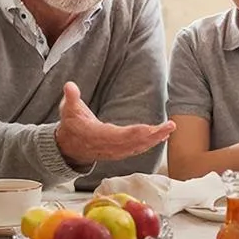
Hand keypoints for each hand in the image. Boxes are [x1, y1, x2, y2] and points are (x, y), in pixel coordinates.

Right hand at [55, 82, 175, 165]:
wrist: (68, 146)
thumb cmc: (71, 125)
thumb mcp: (68, 109)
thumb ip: (71, 97)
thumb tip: (69, 85)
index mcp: (97, 136)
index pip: (120, 136)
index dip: (136, 133)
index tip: (150, 129)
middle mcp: (108, 146)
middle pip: (135, 143)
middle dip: (153, 135)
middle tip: (170, 126)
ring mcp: (114, 151)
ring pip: (138, 147)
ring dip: (155, 139)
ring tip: (169, 129)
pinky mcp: (119, 152)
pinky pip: (137, 149)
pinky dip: (149, 143)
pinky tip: (161, 137)